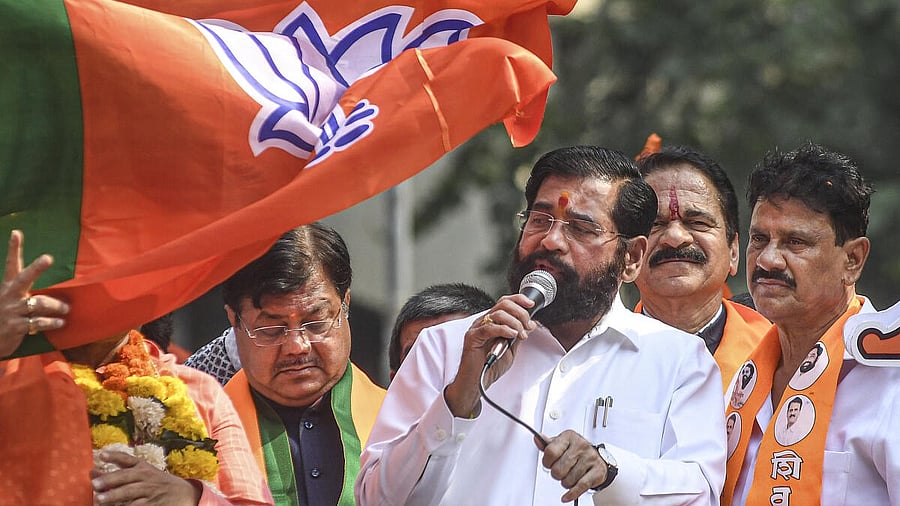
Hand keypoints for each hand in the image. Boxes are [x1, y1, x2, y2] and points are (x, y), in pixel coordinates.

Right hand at [0, 230, 68, 357]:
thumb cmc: (7, 316)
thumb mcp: (11, 300)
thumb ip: (25, 289)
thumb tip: (49, 282)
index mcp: (8, 287)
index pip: (11, 265)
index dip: (14, 249)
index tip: (16, 232)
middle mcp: (9, 296)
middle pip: (24, 278)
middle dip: (36, 268)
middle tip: (47, 258)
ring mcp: (12, 311)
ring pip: (39, 303)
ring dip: (56, 305)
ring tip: (67, 308)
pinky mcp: (16, 327)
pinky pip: (38, 322)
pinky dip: (51, 322)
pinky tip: (60, 322)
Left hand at [91, 450, 201, 505]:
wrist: (183, 494)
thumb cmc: (157, 482)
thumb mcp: (144, 472)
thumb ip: (119, 471)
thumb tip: (92, 472)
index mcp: (143, 467)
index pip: (128, 459)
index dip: (115, 456)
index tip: (101, 455)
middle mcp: (146, 477)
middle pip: (127, 477)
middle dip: (111, 480)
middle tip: (95, 484)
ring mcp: (149, 492)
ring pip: (130, 493)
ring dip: (114, 496)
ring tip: (99, 499)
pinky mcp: (151, 505)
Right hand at [444, 294, 536, 417]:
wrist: (478, 383)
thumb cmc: (490, 367)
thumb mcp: (510, 349)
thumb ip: (517, 336)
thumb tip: (529, 324)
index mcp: (492, 322)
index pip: (504, 302)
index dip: (518, 300)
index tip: (531, 304)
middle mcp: (483, 322)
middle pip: (503, 305)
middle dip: (520, 313)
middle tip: (528, 326)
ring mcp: (477, 328)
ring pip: (498, 314)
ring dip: (515, 323)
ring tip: (521, 334)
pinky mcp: (472, 337)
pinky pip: (489, 328)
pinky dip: (504, 329)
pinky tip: (512, 335)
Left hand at [536, 430, 606, 502]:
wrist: (597, 457)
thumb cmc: (575, 451)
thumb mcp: (561, 444)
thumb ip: (547, 445)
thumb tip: (537, 439)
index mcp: (569, 437)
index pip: (551, 452)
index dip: (546, 462)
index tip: (549, 464)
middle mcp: (580, 446)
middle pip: (558, 469)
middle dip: (556, 474)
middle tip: (560, 471)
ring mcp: (590, 458)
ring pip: (568, 480)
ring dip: (565, 482)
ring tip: (569, 476)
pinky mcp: (597, 471)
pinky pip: (581, 486)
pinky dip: (572, 494)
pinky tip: (566, 496)